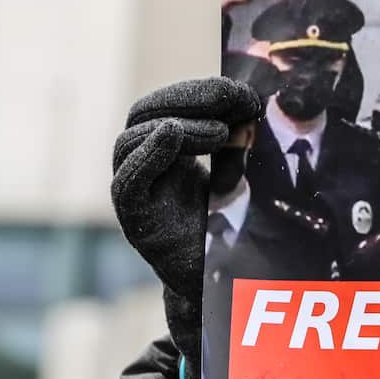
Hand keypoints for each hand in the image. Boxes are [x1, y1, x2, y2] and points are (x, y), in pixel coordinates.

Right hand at [111, 78, 261, 378]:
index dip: (203, 90)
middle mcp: (146, 166)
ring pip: (131, 140)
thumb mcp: (243, 174)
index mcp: (170, 151)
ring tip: (223, 132)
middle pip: (146, 113)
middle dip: (191, 97)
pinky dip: (148, 153)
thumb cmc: (234, 229)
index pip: (170, 104)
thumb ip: (239, 143)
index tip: (245, 90)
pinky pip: (127, 181)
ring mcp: (138, 192)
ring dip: (180, 124)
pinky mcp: (137, 220)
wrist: (226, 288)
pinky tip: (174, 135)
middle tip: (235, 98)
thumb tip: (252, 105)